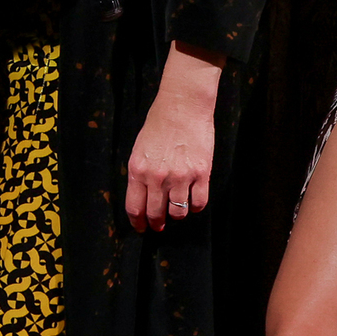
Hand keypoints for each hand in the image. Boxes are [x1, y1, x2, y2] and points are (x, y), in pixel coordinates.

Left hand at [123, 44, 221, 232]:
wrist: (182, 107)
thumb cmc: (158, 125)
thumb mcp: (139, 149)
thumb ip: (140, 174)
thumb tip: (143, 197)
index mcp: (138, 170)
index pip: (135, 207)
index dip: (138, 222)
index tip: (141, 228)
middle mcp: (157, 177)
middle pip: (156, 214)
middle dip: (157, 224)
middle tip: (159, 226)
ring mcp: (181, 176)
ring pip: (179, 213)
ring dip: (177, 216)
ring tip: (177, 211)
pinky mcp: (201, 174)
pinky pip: (199, 203)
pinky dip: (196, 207)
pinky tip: (193, 201)